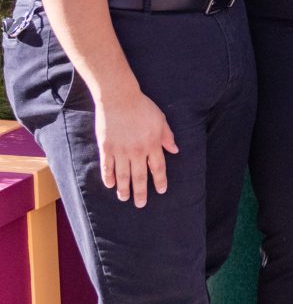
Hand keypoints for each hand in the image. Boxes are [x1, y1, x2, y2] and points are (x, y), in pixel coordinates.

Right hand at [94, 86, 178, 206]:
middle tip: (141, 204)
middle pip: (139, 176)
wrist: (119, 98)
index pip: (158, 168)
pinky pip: (108, 167)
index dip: (159, 180)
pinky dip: (109, 177)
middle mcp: (137, 150)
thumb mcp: (161, 120)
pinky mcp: (106, 148)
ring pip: (123, 175)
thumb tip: (175, 150)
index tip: (161, 191)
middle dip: (140, 192)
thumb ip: (167, 136)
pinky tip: (110, 185)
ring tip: (124, 199)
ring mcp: (121, 150)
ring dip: (124, 189)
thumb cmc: (142, 107)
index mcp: (152, 144)